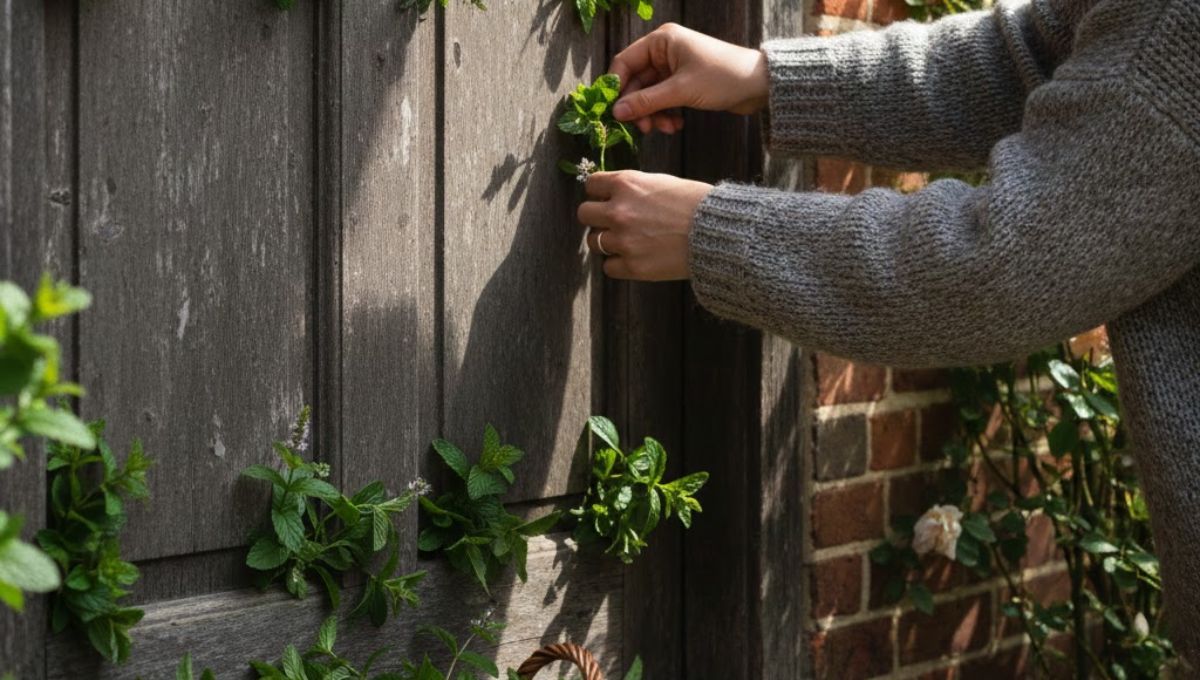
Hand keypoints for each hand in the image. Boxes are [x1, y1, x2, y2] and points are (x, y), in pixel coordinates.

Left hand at [578, 171, 712, 280]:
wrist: (718, 233)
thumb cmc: (697, 204)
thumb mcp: (663, 183)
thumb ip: (635, 188)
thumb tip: (617, 195)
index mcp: (626, 184)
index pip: (591, 185)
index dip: (599, 193)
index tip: (606, 199)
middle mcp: (618, 211)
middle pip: (584, 214)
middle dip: (597, 218)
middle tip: (613, 223)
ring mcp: (623, 241)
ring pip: (593, 242)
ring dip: (607, 242)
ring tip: (628, 242)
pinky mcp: (632, 267)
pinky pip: (609, 267)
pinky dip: (619, 264)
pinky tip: (635, 258)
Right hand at [609, 23, 768, 134]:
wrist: (759, 85)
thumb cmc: (722, 77)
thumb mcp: (681, 91)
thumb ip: (646, 101)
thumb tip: (616, 112)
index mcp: (661, 41)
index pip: (624, 62)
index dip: (616, 87)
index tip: (612, 112)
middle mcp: (664, 51)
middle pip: (636, 82)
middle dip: (638, 107)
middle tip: (643, 128)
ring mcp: (673, 67)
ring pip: (649, 94)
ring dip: (653, 114)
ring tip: (665, 129)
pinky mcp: (682, 82)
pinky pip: (663, 100)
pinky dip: (665, 113)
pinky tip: (676, 125)